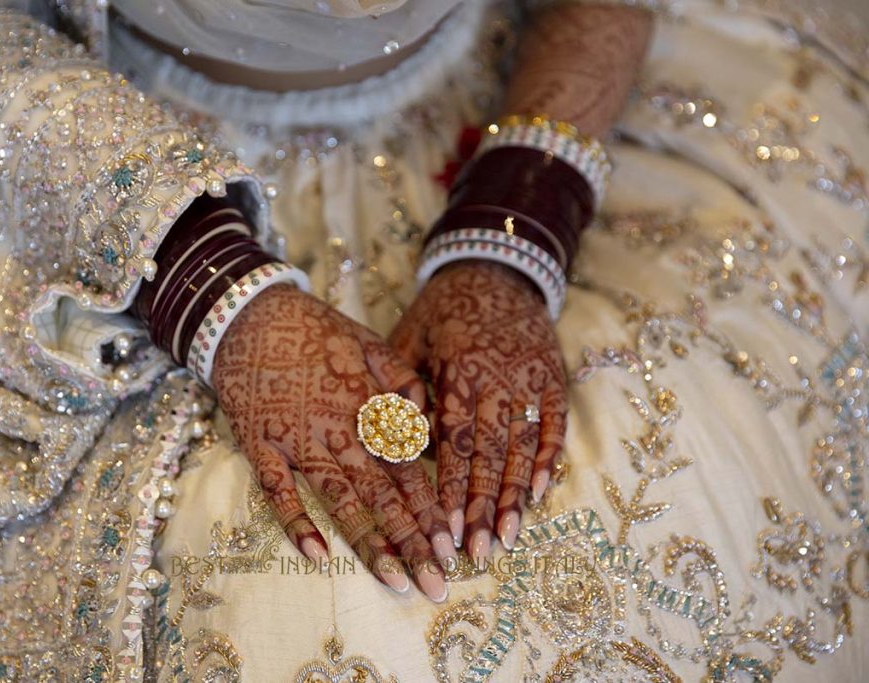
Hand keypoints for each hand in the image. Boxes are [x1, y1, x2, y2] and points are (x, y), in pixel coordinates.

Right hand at [212, 285, 456, 600]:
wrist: (248, 313)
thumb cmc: (314, 329)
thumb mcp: (370, 342)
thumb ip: (403, 382)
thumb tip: (426, 424)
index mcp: (367, 405)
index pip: (407, 468)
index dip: (430, 509)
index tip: (453, 546)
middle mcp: (336, 428)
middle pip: (380, 494)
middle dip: (411, 540)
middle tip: (436, 583)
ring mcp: (295, 439)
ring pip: (337, 499)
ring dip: (368, 541)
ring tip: (394, 580)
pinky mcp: (258, 444)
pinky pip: (277, 490)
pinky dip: (295, 521)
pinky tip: (316, 555)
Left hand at [390, 261, 566, 560]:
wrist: (496, 267)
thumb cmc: (443, 310)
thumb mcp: (409, 334)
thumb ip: (402, 384)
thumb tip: (399, 435)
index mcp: (459, 369)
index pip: (455, 440)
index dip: (452, 488)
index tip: (444, 528)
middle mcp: (499, 377)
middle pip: (490, 454)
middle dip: (483, 507)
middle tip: (475, 552)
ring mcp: (531, 379)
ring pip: (523, 447)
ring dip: (516, 496)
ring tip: (508, 538)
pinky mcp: (553, 378)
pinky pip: (554, 425)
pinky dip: (548, 461)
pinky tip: (539, 495)